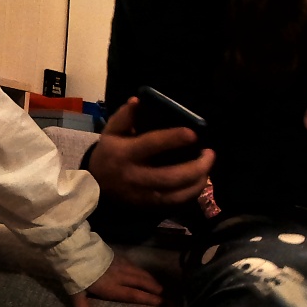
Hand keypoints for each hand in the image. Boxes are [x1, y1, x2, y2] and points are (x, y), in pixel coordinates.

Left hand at [69, 254, 164, 306]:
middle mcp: (120, 276)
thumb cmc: (75, 275)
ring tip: (160, 286)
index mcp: (112, 287)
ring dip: (151, 280)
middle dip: (155, 289)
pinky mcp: (117, 256)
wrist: (74, 251)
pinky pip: (134, 265)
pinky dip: (143, 271)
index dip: (150, 299)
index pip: (134, 295)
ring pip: (140, 273)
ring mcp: (119, 265)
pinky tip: (144, 273)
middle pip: (142, 283)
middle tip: (167, 296)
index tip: (163, 303)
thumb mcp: (76, 294)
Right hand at [88, 98, 213, 208]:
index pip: (151, 145)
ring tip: (207, 167)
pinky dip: (192, 192)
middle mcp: (134, 176)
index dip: (173, 139)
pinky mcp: (149, 206)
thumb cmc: (109, 154)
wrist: (96, 186)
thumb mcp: (111, 133)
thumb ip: (124, 117)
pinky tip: (199, 181)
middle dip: (197, 166)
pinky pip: (176, 203)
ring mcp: (143, 195)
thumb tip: (138, 100)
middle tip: (210, 153)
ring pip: (177, 193)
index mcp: (125, 154)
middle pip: (171, 176)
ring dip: (198, 180)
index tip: (193, 133)